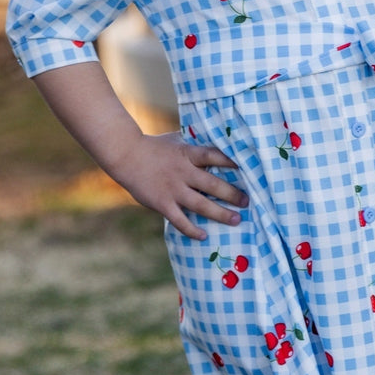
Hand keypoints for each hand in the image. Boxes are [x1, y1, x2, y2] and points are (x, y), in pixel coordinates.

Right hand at [109, 131, 247, 240]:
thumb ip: (194, 143)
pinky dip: (191, 229)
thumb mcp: (176, 139)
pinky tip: (204, 235)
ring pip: (200, 204)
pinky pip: (179, 220)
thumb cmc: (154, 146)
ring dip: (220, 213)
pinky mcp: (162, 203)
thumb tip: (216, 140)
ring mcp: (172, 189)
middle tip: (247, 202)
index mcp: (188, 154)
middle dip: (232, 194)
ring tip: (236, 220)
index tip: (249, 169)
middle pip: (212, 184)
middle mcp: (183, 172)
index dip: (231, 162)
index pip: (214, 156)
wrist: (125, 155)